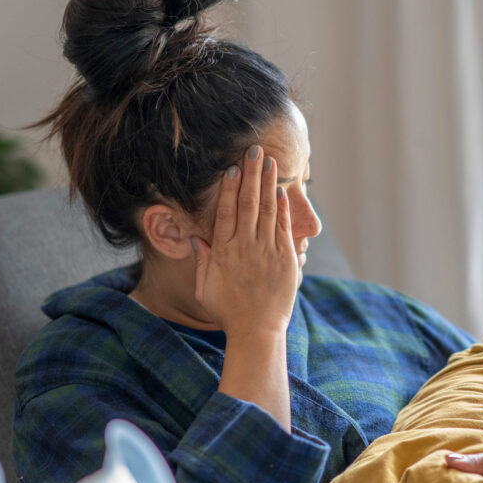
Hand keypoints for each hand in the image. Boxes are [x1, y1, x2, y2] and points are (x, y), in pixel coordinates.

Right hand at [192, 145, 298, 337]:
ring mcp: (267, 252)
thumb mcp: (205, 287)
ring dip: (268, 184)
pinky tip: (281, 192)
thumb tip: (197, 238)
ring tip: (269, 162)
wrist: (256, 331)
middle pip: (249, 203)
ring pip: (268, 210)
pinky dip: (282, 208)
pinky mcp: (285, 259)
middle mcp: (245, 247)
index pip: (226, 212)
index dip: (229, 189)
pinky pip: (284, 228)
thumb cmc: (228, 312)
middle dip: (251, 175)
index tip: (231, 169)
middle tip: (254, 150)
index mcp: (224, 252)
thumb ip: (202, 261)